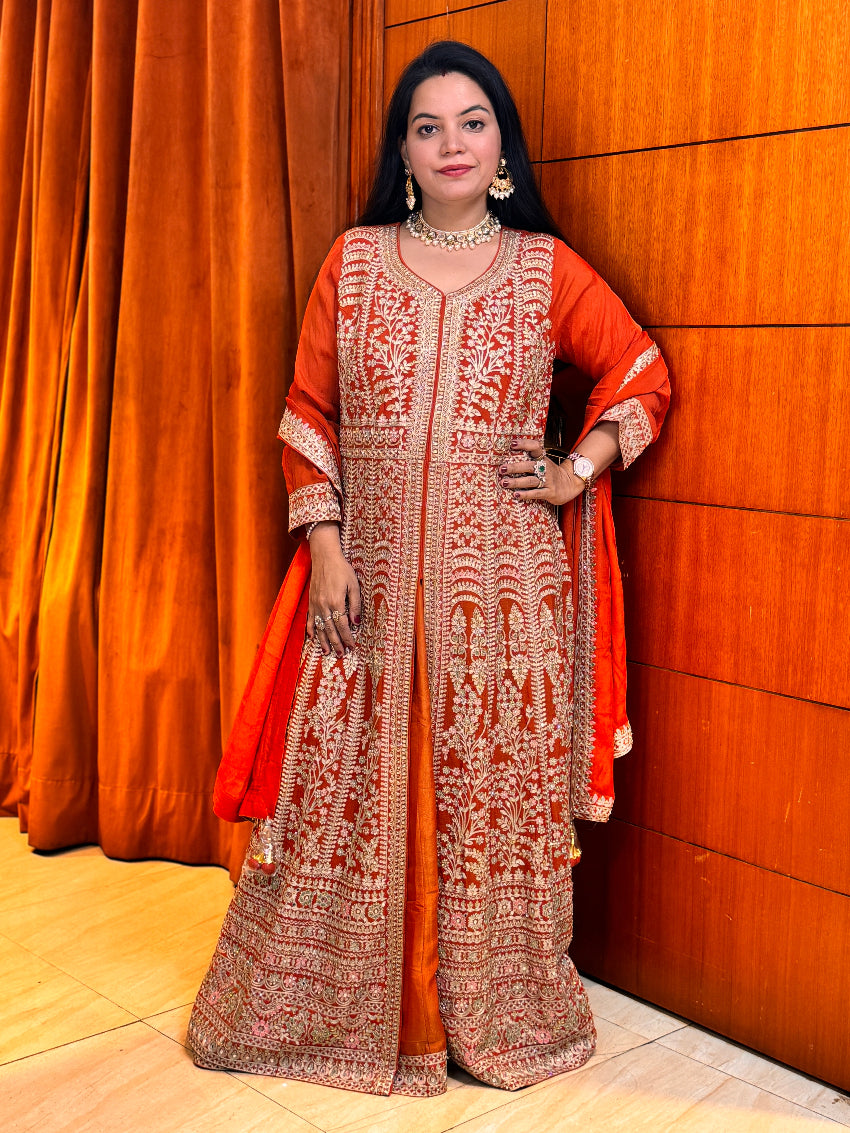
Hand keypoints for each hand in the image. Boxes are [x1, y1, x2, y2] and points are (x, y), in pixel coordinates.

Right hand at [306, 523, 361, 656]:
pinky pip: (310, 619)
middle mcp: (324, 605)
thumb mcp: (354, 585)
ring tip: (327, 652)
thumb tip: (356, 623)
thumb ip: (356, 605)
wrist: (324, 557)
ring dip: (324, 641)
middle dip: (336, 643)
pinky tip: (312, 638)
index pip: (343, 625)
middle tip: (341, 654)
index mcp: (336, 602)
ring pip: (319, 627)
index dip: (348, 637)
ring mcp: (315, 604)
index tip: (352, 647)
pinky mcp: (311, 601)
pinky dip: (311, 629)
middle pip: (331, 630)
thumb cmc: (342, 569)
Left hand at [498, 437, 585, 505]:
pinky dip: (526, 494)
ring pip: (531, 480)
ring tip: (504, 482)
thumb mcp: (543, 462)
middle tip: (501, 469)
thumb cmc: (550, 473)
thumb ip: (530, 458)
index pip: (535, 447)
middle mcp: (545, 468)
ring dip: (517, 482)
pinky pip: (536, 493)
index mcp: (542, 458)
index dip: (524, 444)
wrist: (570, 484)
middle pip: (529, 466)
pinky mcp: (549, 492)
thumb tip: (508, 455)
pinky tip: (516, 494)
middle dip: (515, 467)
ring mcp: (548, 481)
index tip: (512, 444)